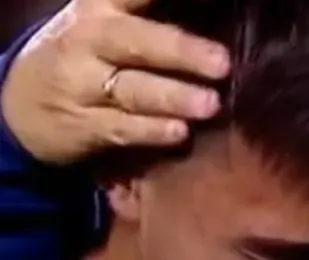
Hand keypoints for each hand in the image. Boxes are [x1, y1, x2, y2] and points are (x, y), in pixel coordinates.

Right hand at [0, 0, 229, 164]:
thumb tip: (215, 12)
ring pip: (131, 90)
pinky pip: (122, 129)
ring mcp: (82, 86)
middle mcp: (88, 42)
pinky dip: (151, 132)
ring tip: (210, 104)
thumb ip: (149, 13)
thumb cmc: (85, 55)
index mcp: (99, 9)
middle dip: (179, 51)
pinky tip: (179, 132)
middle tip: (222, 63)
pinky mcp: (84, 126)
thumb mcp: (106, 21)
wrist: (21, 103)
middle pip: (134, 42)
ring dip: (173, 97)